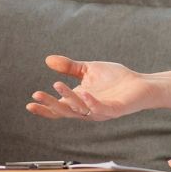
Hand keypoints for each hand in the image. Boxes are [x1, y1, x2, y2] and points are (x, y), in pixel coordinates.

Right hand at [26, 55, 155, 120]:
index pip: (58, 109)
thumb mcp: (88, 69)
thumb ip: (69, 67)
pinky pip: (100, 109)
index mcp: (79, 102)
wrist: (141, 84)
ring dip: (68, 99)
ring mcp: (100, 111)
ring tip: (57, 84)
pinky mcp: (114, 110)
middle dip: (50, 104)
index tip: (29, 104)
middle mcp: (87, 110)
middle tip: (37, 95)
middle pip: (64, 112)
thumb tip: (47, 60)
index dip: (44, 108)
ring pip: (79, 110)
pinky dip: (91, 102)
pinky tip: (84, 93)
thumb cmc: (116, 78)